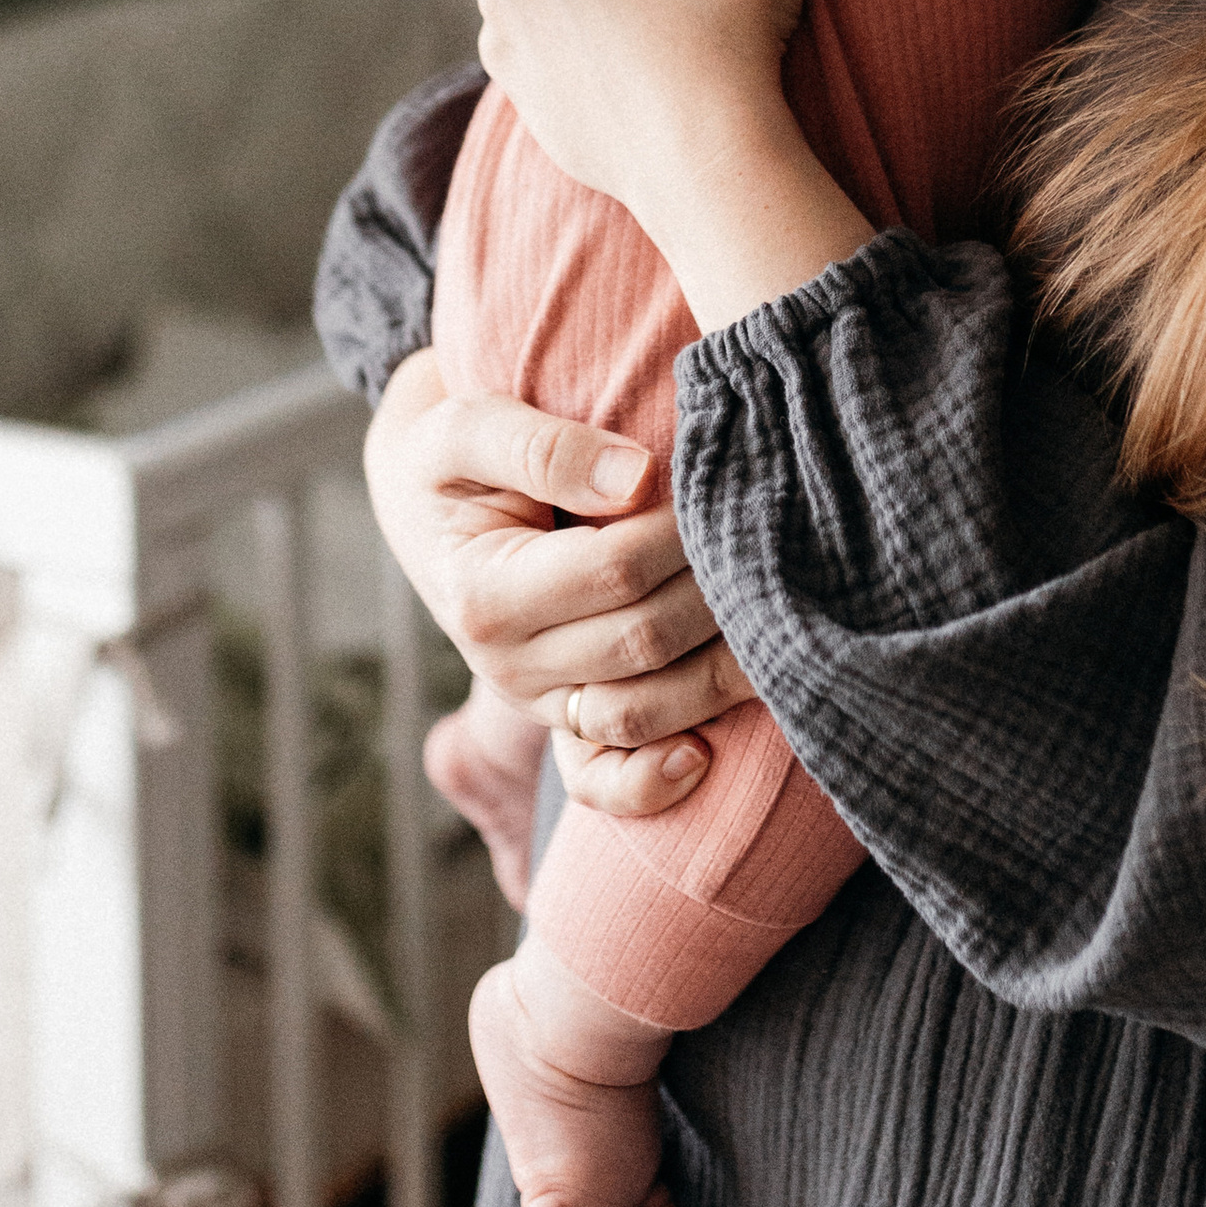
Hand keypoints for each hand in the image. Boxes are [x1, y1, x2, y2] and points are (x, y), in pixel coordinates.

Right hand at [365, 354, 753, 807]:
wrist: (422, 507)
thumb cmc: (453, 458)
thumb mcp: (468, 426)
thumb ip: (546, 448)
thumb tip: (638, 478)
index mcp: (483, 594)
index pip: (614, 569)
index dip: (681, 532)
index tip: (730, 484)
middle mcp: (507, 666)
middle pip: (643, 640)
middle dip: (719, 591)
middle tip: (777, 537)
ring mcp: (537, 701)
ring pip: (643, 710)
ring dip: (721, 672)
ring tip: (783, 617)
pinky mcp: (562, 716)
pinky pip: (605, 774)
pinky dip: (654, 780)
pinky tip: (706, 756)